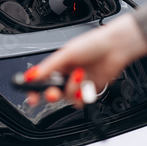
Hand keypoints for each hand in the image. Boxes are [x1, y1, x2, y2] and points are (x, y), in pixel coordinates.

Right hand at [25, 13, 146, 106]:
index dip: (34, 91)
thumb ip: (48, 67)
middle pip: (53, 93)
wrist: (115, 48)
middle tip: (55, 93)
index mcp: (58, 65)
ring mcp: (78, 84)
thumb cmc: (92, 44)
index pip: (41, 80)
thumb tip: (32, 76)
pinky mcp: (90, 90)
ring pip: (68, 98)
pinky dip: (83, 95)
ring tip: (80, 76)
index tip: (32, 98)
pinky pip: (81, 101)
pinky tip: (87, 84)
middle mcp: (66, 75)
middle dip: (52, 95)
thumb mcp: (66, 54)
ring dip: (73, 89)